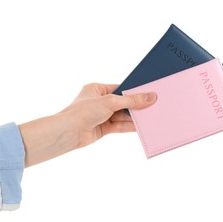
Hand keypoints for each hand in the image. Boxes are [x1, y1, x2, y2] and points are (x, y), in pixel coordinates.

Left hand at [19, 83, 155, 166]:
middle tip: (154, 105)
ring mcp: (101, 115)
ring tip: (152, 116)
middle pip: (123, 103)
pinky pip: (120, 126)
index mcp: (97, 89)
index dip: (135, 91)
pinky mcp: (103, 128)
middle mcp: (99, 101)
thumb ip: (131, 100)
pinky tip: (142, 126)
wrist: (68, 132)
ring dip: (135, 117)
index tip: (150, 92)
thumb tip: (150, 97)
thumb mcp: (110, 102)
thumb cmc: (82, 112)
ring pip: (122, 115)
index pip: (121, 88)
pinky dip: (130, 126)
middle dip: (137, 105)